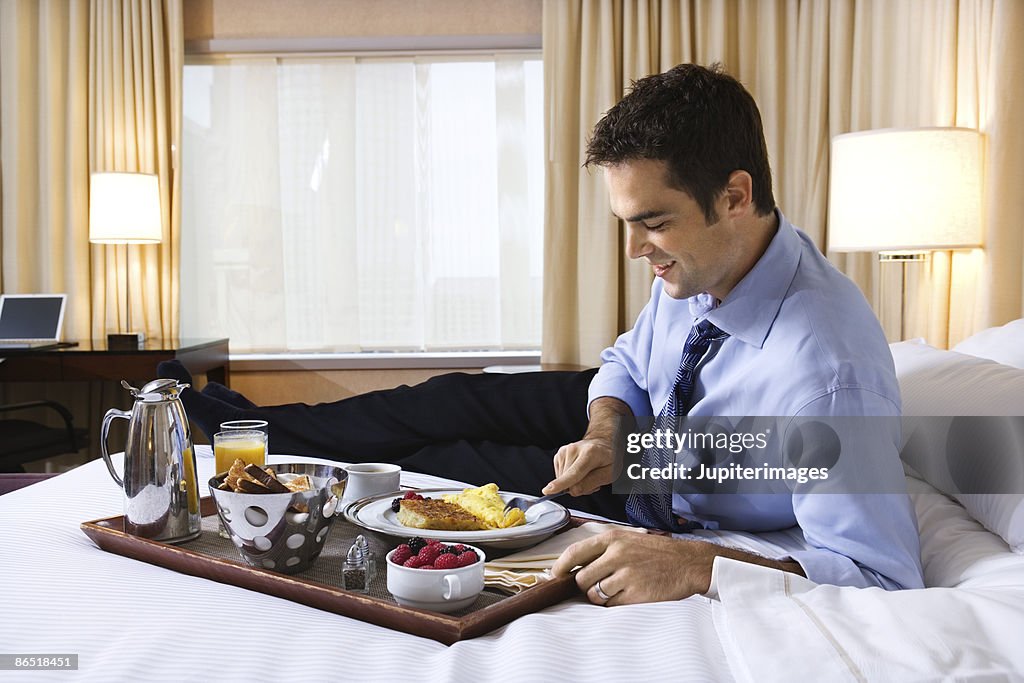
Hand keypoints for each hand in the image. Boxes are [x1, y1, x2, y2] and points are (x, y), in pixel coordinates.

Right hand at [543, 396, 631, 496]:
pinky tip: (579, 471)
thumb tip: (573, 491)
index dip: (561, 484)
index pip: (574, 473)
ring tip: (586, 473)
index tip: (548, 490)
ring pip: (562, 480)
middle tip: (592, 478)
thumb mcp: (610, 473)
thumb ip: (592, 482)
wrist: (602, 443)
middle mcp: (574, 449)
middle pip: (568, 480)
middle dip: (578, 486)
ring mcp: (564, 451)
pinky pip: (560, 476)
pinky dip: (569, 478)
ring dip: (574, 482)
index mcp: (590, 453)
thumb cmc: (608, 458)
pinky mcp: (558, 455)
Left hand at [550, 529, 714, 604]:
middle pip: (581, 578)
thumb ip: (603, 550)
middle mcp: (617, 555)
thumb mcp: (628, 539)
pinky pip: (612, 605)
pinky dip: (615, 604)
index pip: (574, 552)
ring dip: (600, 597)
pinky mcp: (636, 594)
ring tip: (616, 589)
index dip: (560, 567)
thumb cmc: (657, 552)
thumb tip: (574, 567)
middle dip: (585, 586)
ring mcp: (626, 575)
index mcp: (612, 539)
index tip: (555, 575)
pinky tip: (629, 594)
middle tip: (597, 585)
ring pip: (594, 594)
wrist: (688, 562)